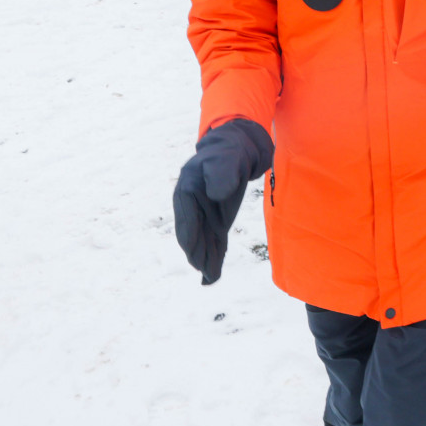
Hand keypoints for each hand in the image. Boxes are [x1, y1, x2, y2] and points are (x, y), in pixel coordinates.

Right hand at [173, 118, 273, 283]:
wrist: (239, 147)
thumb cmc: (230, 151)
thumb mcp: (227, 158)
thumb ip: (221, 174)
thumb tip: (215, 195)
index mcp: (186, 188)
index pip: (187, 217)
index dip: (190, 237)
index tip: (194, 254)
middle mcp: (191, 203)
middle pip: (192, 233)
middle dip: (197, 254)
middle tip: (205, 272)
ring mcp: (202, 212)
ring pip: (202, 240)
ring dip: (205, 259)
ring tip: (210, 279)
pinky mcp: (215, 217)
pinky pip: (213, 239)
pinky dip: (214, 254)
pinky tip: (214, 271)